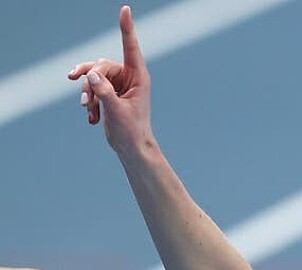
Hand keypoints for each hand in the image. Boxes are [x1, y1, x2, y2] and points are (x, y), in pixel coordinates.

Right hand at [67, 6, 151, 151]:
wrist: (130, 147)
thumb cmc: (131, 131)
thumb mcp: (117, 111)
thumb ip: (104, 92)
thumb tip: (91, 76)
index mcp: (139, 77)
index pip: (130, 47)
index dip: (126, 28)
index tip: (125, 9)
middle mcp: (128, 77)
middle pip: (101, 65)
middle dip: (89, 80)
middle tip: (85, 98)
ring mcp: (117, 84)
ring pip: (92, 77)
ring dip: (87, 93)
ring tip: (88, 109)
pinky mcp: (108, 92)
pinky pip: (90, 88)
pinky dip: (89, 101)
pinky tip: (91, 118)